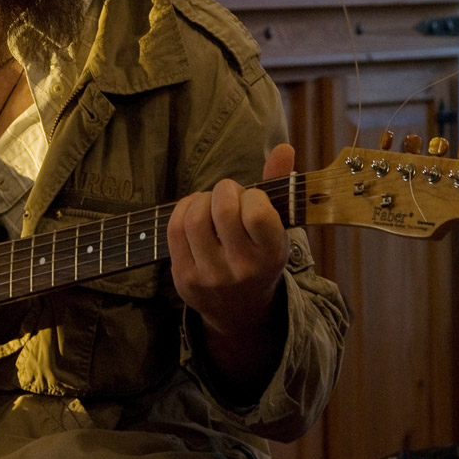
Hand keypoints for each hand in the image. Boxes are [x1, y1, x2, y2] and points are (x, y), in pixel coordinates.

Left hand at [167, 144, 294, 386]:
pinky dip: (182, 210)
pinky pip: (174, 230)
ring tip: (211, 204)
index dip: (251, 195)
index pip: (257, 213)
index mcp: (271, 255)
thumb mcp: (277, 230)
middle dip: (224, 190)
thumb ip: (280, 187)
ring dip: (201, 199)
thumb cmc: (259, 257)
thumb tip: (284, 147)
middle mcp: (242, 269)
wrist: (240, 311)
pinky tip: (193, 212)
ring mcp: (210, 275)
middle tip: (229, 195)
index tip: (252, 199)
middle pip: (222, 210)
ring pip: (195, 217)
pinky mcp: (184, 278)